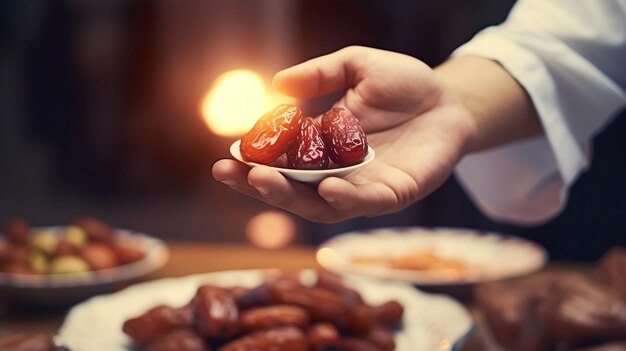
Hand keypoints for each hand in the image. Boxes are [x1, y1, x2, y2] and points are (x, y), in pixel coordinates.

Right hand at [212, 46, 475, 222]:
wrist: (449, 97)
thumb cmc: (402, 84)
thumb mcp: (355, 66)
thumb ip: (319, 74)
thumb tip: (276, 86)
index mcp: (321, 150)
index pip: (280, 163)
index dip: (252, 163)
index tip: (226, 158)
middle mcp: (337, 174)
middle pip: (293, 190)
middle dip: (260, 185)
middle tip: (233, 173)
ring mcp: (365, 188)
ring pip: (322, 204)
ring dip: (292, 196)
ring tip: (264, 179)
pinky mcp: (395, 193)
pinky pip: (368, 201)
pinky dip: (346, 197)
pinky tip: (326, 186)